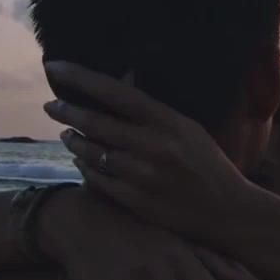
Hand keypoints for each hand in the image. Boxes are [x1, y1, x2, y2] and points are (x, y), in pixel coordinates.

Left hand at [41, 61, 250, 241]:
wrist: (228, 211)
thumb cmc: (210, 165)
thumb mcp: (190, 129)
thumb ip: (155, 110)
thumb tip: (124, 78)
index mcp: (169, 123)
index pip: (116, 93)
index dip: (81, 78)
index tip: (55, 67)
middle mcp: (154, 146)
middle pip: (95, 122)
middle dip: (66, 110)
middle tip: (51, 105)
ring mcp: (143, 175)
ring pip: (92, 152)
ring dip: (74, 140)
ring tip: (67, 134)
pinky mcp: (136, 201)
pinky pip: (98, 180)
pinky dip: (85, 167)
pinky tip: (81, 161)